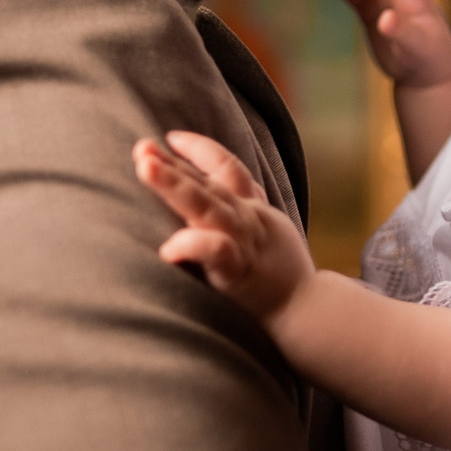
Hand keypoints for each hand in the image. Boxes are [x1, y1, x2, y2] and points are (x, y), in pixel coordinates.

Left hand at [133, 131, 314, 325]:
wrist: (308, 312)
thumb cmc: (276, 275)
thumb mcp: (263, 231)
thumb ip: (237, 210)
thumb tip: (204, 192)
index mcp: (251, 210)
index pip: (227, 168)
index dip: (200, 149)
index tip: (170, 138)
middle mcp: (247, 220)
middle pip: (207, 184)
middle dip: (173, 163)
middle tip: (142, 147)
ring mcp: (244, 243)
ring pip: (209, 208)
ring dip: (177, 185)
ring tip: (145, 168)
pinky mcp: (240, 273)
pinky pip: (218, 252)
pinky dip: (195, 245)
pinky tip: (167, 248)